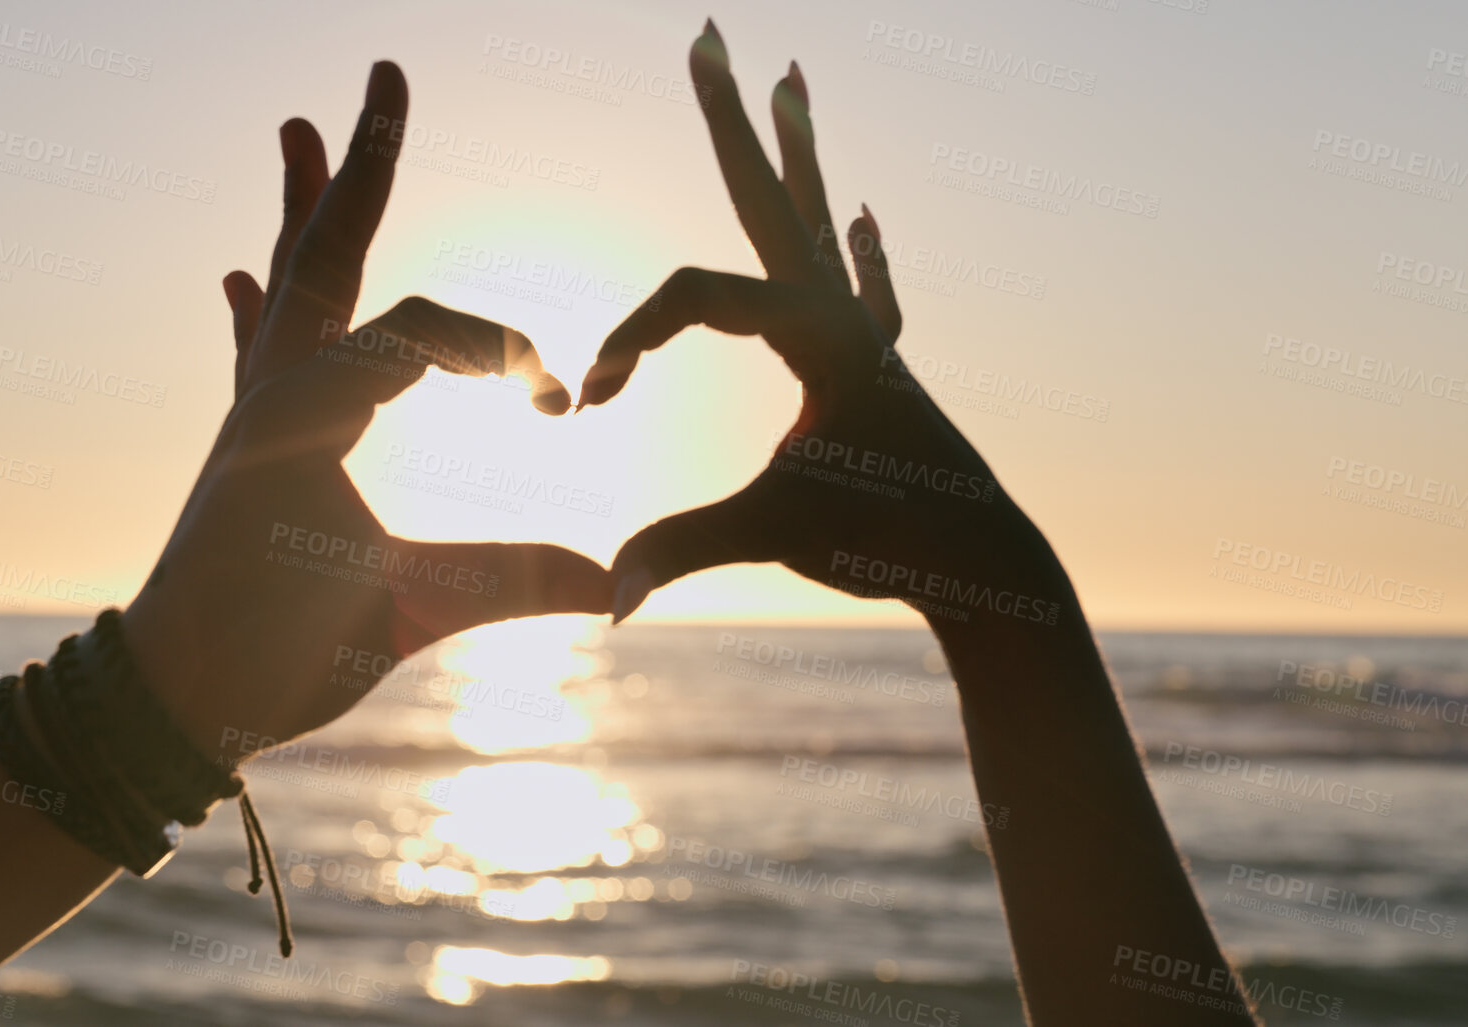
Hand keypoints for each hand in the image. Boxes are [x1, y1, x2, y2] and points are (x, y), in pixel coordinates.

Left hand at [124, 63, 611, 765]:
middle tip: (381, 73)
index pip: (415, 332)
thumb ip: (509, 587)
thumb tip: (622, 586)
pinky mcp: (250, 448)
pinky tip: (236, 275)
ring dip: (304, 210)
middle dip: (364, 166)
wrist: (165, 698)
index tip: (554, 404)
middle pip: (330, 255)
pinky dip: (259, 306)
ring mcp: (256, 415)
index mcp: (305, 416)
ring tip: (297, 129)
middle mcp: (273, 395)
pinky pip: (257, 351)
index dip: (496, 350)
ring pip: (290, 288)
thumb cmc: (267, 657)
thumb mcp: (394, 616)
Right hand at [582, 23, 1059, 628]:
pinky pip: (866, 290)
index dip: (628, 341)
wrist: (988, 567)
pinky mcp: (879, 373)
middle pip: (770, 196)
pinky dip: (861, 251)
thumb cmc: (889, 545)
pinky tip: (868, 216)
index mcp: (817, 334)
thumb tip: (604, 607)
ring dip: (800, 153)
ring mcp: (864, 338)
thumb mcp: (774, 536)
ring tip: (794, 77)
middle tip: (710, 34)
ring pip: (820, 224)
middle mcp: (842, 317)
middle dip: (730, 119)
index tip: (589, 405)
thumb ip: (683, 552)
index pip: (696, 298)